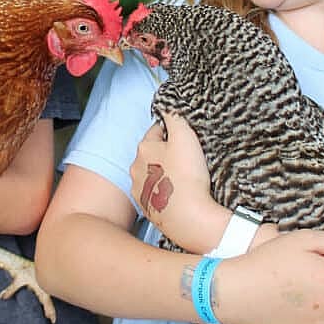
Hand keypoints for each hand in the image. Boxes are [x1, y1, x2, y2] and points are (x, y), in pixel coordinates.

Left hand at [129, 112, 229, 253]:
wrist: (188, 218)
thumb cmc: (187, 176)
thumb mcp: (185, 137)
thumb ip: (175, 116)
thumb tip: (167, 105)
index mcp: (143, 148)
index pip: (156, 131)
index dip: (172, 132)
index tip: (186, 138)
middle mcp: (135, 167)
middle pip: (152, 153)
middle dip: (166, 153)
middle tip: (187, 159)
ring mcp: (139, 189)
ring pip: (151, 174)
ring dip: (163, 173)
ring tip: (184, 179)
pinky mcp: (146, 208)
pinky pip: (155, 193)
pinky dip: (164, 191)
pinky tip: (178, 195)